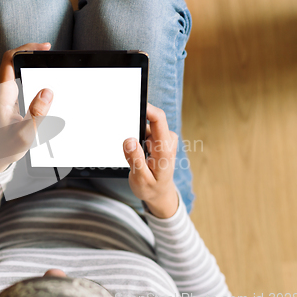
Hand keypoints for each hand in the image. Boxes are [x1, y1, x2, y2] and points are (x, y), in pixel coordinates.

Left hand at [0, 42, 52, 172]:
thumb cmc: (6, 148)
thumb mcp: (25, 135)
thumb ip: (37, 113)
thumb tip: (47, 92)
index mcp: (1, 94)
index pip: (10, 59)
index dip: (27, 48)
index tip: (45, 48)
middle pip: (14, 61)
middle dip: (33, 55)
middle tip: (51, 56)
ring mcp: (0, 93)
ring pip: (15, 69)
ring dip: (31, 64)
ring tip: (49, 66)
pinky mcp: (4, 98)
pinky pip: (16, 79)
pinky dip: (29, 74)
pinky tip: (42, 82)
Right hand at [122, 103, 178, 217]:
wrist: (160, 193)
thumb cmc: (151, 188)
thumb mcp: (140, 179)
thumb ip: (135, 159)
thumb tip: (129, 140)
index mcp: (164, 150)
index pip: (158, 120)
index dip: (146, 108)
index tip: (132, 103)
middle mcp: (167, 140)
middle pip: (149, 120)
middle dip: (134, 128)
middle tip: (129, 148)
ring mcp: (163, 139)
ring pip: (144, 126)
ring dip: (136, 136)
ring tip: (135, 156)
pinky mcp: (159, 139)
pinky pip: (144, 131)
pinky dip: (137, 138)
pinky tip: (138, 153)